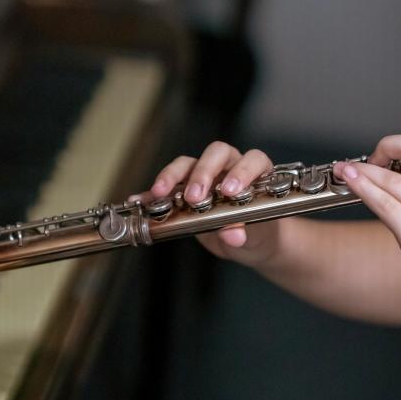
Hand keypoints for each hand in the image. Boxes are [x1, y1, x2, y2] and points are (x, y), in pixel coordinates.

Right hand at [143, 141, 280, 266]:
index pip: (252, 160)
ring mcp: (206, 177)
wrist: (251, 245)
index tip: (229, 191)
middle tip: (194, 196)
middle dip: (203, 173)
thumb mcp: (256, 235)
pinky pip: (166, 188)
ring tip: (160, 193)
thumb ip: (245, 231)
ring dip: (172, 176)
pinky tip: (140, 201)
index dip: (242, 171)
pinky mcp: (185, 191)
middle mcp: (230, 168)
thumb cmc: (260, 233)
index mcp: (256, 173)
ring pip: (187, 164)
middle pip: (216, 154)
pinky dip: (152, 195)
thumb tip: (233, 235)